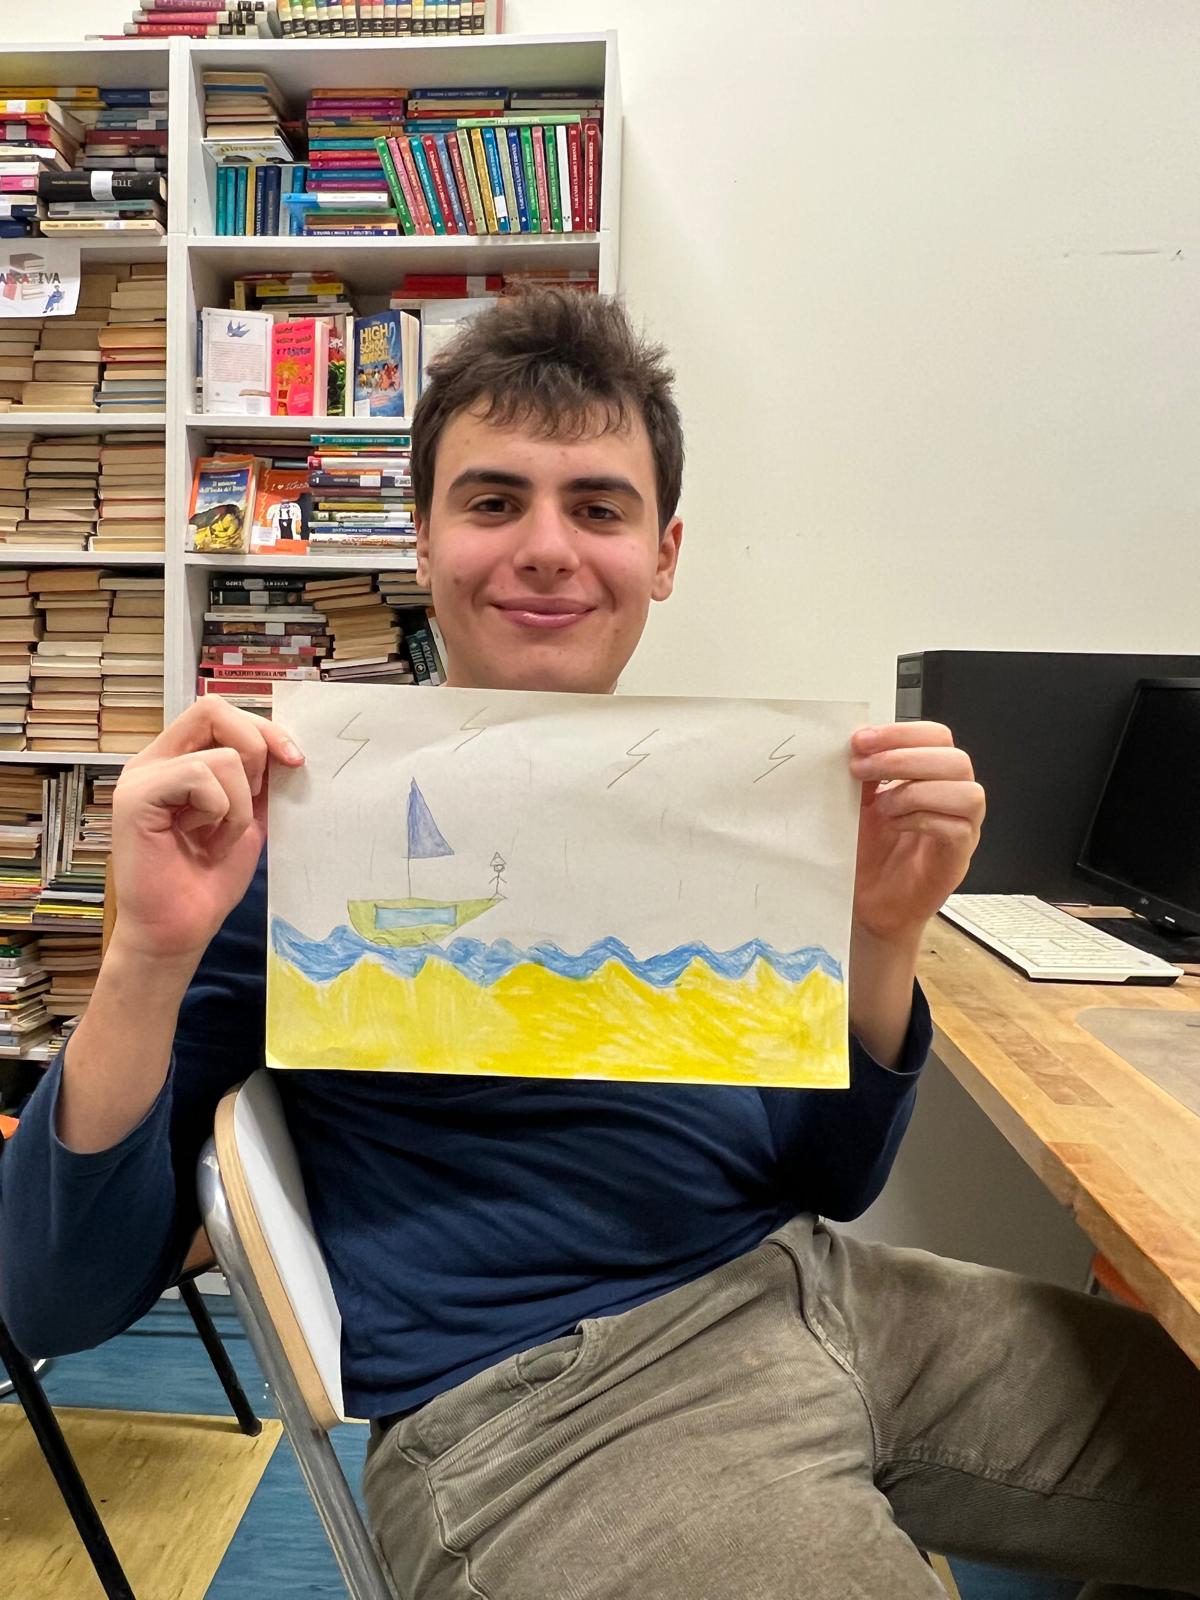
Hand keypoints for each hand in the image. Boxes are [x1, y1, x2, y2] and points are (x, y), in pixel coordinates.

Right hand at [110, 700, 304, 962]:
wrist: (179, 930)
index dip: (263, 728)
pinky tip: (201, 840)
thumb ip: (260, 781)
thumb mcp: (248, 818)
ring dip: (239, 805)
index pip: (220, 713)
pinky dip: (220, 812)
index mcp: (178, 759)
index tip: (296, 761)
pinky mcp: (135, 797)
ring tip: (218, 838)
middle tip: (257, 797)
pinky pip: (199, 777)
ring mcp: (141, 776)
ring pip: (221, 756)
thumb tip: (289, 748)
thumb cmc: (209, 879)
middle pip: (213, 710)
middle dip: (256, 748)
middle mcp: (155, 760)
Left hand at [848, 721, 984, 946]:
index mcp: (933, 776)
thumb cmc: (868, 852)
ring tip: (881, 806)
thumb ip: (866, 773)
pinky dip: (922, 820)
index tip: (862, 739)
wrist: (868, 903)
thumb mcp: (860, 803)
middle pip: (955, 760)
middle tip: (862, 768)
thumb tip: (858, 742)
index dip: (901, 732)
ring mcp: (962, 828)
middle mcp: (954, 798)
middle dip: (904, 758)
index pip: (936, 737)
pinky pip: (957, 828)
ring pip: (967, 792)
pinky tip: (894, 825)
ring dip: (916, 791)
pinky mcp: (958, 858)